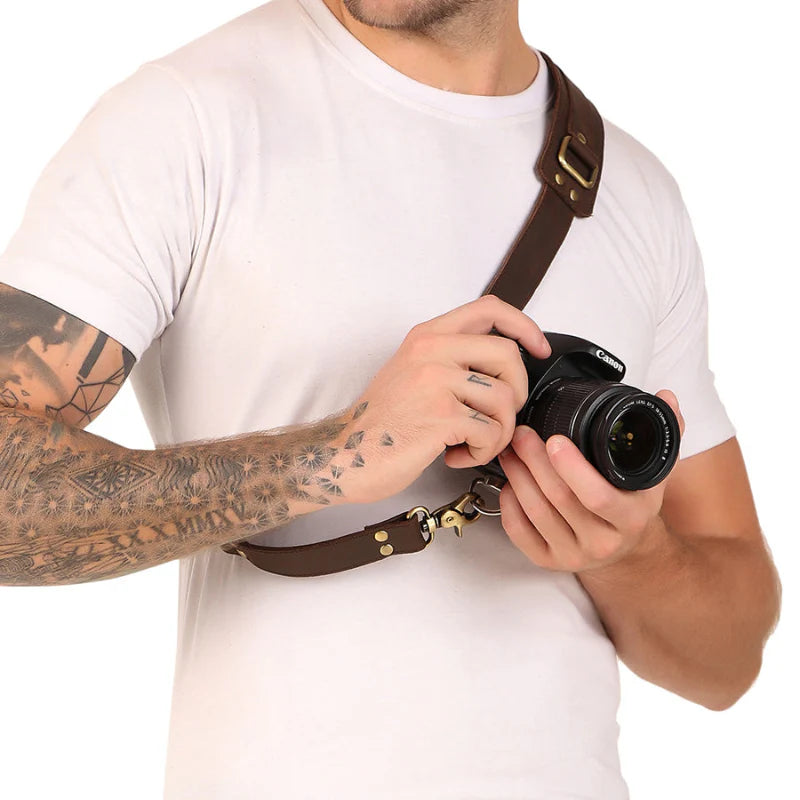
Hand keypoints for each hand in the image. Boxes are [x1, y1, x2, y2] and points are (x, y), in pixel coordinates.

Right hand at [340, 295, 550, 504]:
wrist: (345, 455)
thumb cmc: (381, 422)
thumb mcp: (412, 372)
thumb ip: (451, 359)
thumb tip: (502, 366)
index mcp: (427, 337)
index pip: (489, 309)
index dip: (523, 325)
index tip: (538, 348)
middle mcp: (431, 350)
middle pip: (509, 355)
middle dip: (517, 392)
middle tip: (497, 415)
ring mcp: (436, 380)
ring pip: (506, 398)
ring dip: (498, 432)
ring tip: (471, 443)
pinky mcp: (441, 415)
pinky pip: (491, 432)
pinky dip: (481, 451)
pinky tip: (456, 455)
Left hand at [496, 390, 684, 572]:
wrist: (627, 552)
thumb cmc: (633, 504)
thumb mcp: (654, 472)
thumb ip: (663, 433)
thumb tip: (665, 397)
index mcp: (631, 517)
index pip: (598, 496)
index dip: (572, 467)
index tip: (555, 439)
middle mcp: (604, 541)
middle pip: (559, 498)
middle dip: (534, 461)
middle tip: (522, 434)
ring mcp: (574, 554)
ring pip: (536, 512)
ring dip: (517, 476)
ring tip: (511, 450)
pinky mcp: (549, 562)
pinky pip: (520, 533)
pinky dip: (510, 504)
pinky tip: (509, 483)